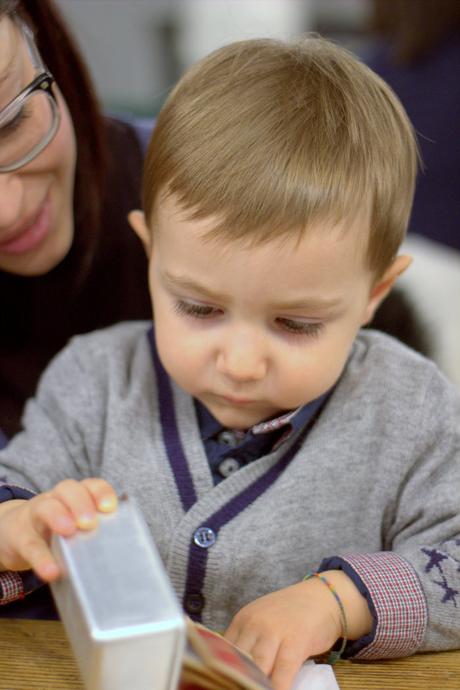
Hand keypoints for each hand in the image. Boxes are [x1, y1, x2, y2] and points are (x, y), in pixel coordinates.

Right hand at [0, 478, 116, 581]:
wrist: (14, 534)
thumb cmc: (57, 531)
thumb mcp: (76, 525)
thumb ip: (97, 533)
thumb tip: (123, 557)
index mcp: (75, 496)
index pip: (91, 485)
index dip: (101, 492)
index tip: (110, 507)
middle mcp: (56, 499)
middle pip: (68, 489)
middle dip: (81, 503)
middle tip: (90, 522)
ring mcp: (36, 515)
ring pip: (46, 506)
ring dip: (59, 515)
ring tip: (69, 531)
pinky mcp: (21, 537)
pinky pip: (30, 545)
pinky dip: (42, 558)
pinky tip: (52, 571)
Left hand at [224, 571, 371, 689]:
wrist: (323, 598)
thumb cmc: (292, 614)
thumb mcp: (263, 620)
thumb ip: (250, 641)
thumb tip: (238, 671)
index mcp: (243, 620)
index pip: (223, 652)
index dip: (223, 672)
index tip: (224, 682)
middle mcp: (254, 624)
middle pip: (238, 661)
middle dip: (238, 680)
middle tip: (237, 688)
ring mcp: (274, 632)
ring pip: (257, 669)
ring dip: (255, 685)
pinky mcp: (295, 643)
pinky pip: (282, 673)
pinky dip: (278, 688)